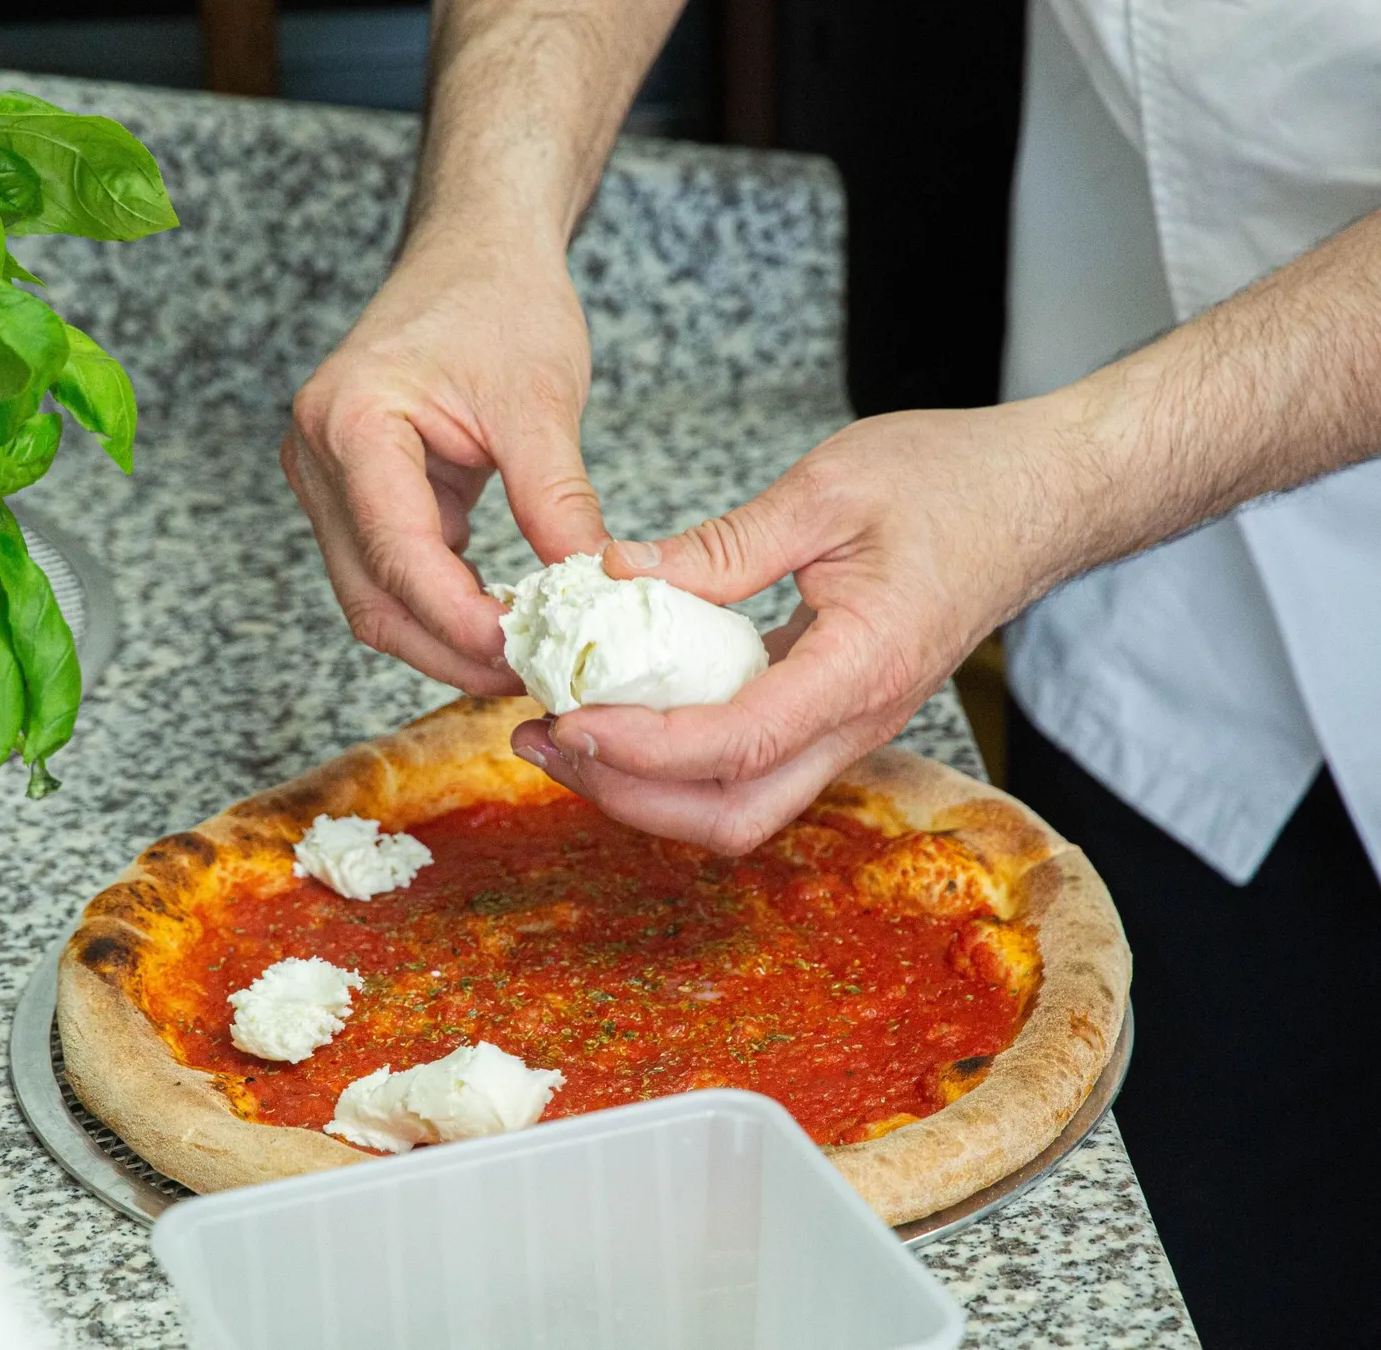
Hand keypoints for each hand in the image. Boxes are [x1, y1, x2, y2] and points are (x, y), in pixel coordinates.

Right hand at [284, 234, 608, 690]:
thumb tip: (589, 588)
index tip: (526, 653)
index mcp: (351, 422)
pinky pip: (391, 573)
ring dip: (445, 638)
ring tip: (523, 657)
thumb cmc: (498, 299)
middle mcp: (319, 457)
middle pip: (372, 596)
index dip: (459, 619)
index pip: (397, 554)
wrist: (475, 250)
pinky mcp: (355, 494)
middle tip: (531, 676)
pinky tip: (502, 619)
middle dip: (450, 649)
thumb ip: (557, 499)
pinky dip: (444, 605)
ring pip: (375, 597)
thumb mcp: (540, 401)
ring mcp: (328, 480)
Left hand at [509, 399, 1076, 852]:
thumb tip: (615, 578)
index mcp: (863, 668)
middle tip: (544, 739)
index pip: (738, 746)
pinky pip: (748, 767)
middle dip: (627, 795)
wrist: (1044, 497)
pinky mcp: (833, 712)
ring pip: (738, 807)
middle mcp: (859, 720)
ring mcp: (849, 726)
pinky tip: (623, 711)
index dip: (642, 748)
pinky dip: (675, 760)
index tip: (568, 716)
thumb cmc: (956, 482)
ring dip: (644, 788)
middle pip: (733, 817)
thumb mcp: (828, 490)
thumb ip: (721, 548)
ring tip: (564, 732)